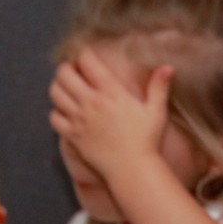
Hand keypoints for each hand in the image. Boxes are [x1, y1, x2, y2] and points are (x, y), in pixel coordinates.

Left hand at [49, 47, 173, 184]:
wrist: (132, 169)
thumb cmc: (146, 140)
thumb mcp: (156, 111)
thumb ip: (159, 87)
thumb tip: (168, 67)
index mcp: (111, 92)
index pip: (87, 61)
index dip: (84, 54)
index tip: (87, 57)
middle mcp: (91, 102)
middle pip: (64, 73)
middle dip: (67, 68)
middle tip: (75, 72)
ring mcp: (78, 119)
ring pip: (55, 92)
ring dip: (59, 86)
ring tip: (68, 89)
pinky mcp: (72, 135)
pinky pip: (54, 117)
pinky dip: (57, 112)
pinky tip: (67, 113)